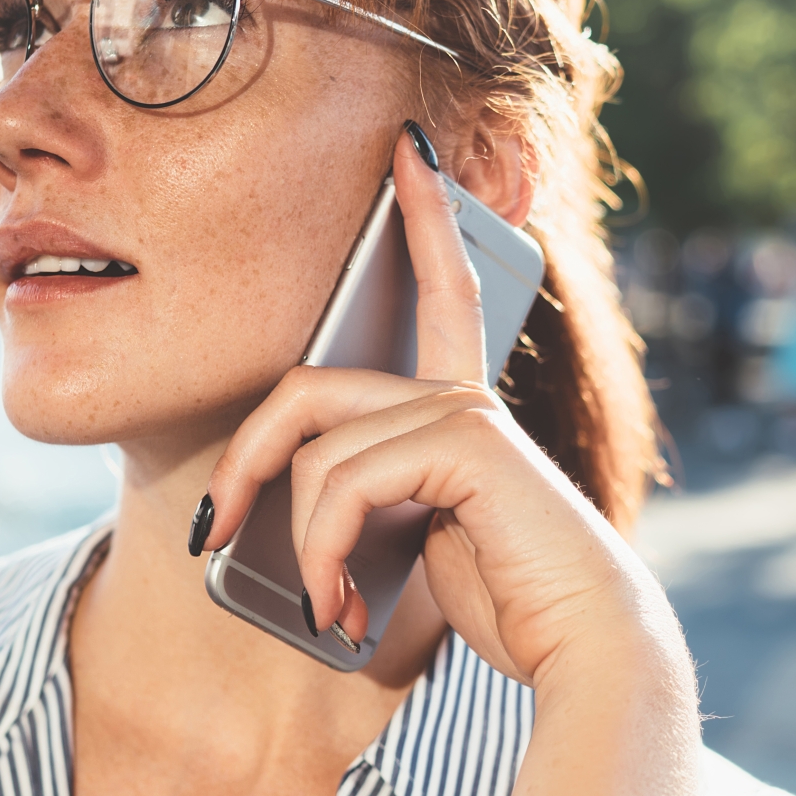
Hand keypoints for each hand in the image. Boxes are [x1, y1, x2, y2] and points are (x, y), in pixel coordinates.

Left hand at [193, 125, 662, 687]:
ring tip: (325, 607)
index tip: (408, 150)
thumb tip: (291, 513)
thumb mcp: (418, 540)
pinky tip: (340, 605)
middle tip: (213, 531)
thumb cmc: (509, 604)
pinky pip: (344, 482)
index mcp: (460, 411)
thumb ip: (373, 500)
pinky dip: (325, 552)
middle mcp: (463, 396)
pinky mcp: (466, 441)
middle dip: (243, 460)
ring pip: (315, 452)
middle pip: (307, 388)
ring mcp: (465, 412)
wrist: (582, 645)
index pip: (441, 293)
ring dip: (301, 546)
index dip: (425, 217)